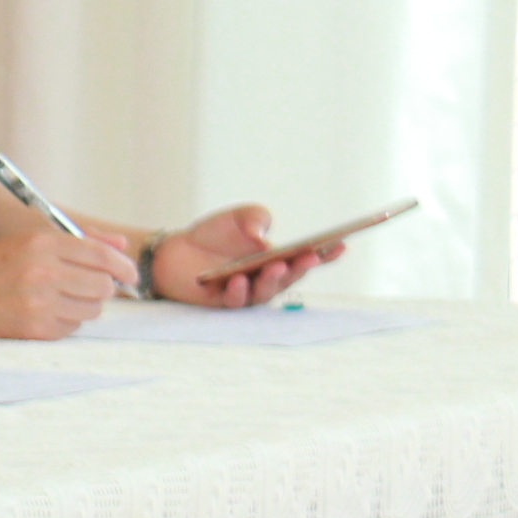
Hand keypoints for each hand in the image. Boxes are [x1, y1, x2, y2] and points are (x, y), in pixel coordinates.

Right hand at [0, 227, 127, 338]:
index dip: (123, 266)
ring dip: (85, 304)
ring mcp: (39, 303)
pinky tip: (45, 311)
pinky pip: (73, 327)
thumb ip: (79, 242)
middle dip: (102, 287)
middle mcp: (42, 272)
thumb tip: (122, 247)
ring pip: (93, 309)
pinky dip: (67, 320)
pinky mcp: (35, 328)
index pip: (101, 256)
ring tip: (61, 298)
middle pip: (103, 285)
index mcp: (41, 243)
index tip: (130, 275)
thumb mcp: (30, 242)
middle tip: (88, 286)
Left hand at [151, 205, 335, 307]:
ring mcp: (248, 292)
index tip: (342, 243)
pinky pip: (235, 300)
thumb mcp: (239, 217)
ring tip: (277, 265)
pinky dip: (239, 290)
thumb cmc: (214, 234)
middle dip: (302, 267)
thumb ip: (256, 218)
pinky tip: (239, 279)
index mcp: (278, 258)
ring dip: (273, 279)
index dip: (327, 253)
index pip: (308, 257)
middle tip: (310, 256)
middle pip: (290, 276)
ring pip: (266, 291)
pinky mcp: (224, 301)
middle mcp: (268, 278)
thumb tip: (262, 238)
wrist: (175, 250)